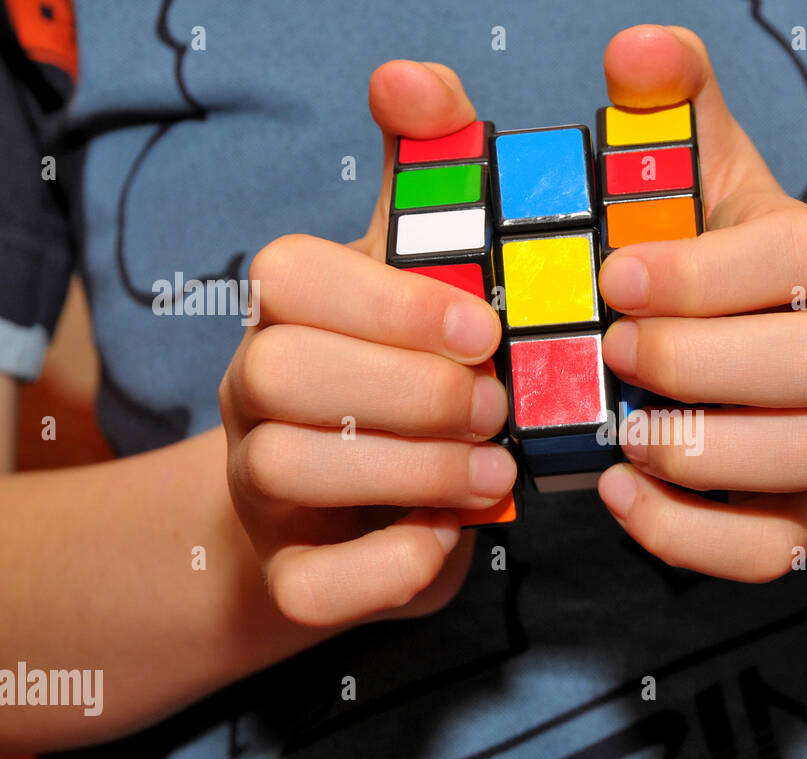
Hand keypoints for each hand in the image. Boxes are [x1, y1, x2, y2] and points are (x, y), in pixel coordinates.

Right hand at [220, 61, 515, 627]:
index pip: (292, 275)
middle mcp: (258, 392)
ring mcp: (262, 487)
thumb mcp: (424, 278)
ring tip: (491, 473)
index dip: (390, 300)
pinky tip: (448, 539)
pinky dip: (388, 567)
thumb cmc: (411, 376)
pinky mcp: (289, 574)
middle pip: (278, 371)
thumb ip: (429, 181)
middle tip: (498, 407)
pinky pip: (309, 585)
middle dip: (408, 391)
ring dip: (411, 471)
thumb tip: (411, 77)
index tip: (486, 325)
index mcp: (296, 312)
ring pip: (287, 470)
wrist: (367, 506)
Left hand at [596, 26, 806, 581]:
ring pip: (798, 462)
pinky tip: (624, 497)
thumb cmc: (754, 284)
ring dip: (697, 452)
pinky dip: (690, 536)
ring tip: (623, 431)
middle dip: (695, 364)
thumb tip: (636, 49)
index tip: (614, 278)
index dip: (699, 275)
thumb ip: (676, 118)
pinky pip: (764, 550)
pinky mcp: (804, 524)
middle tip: (615, 354)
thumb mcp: (723, 188)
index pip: (790, 260)